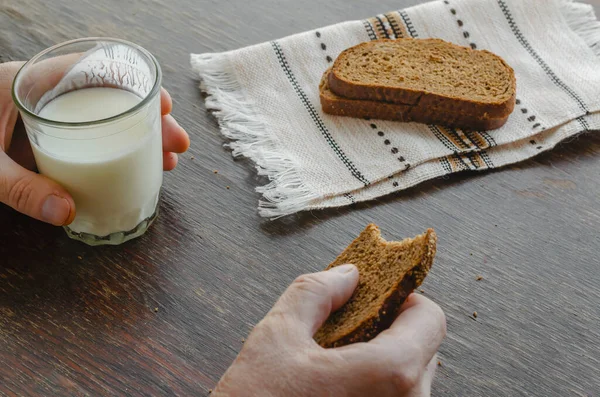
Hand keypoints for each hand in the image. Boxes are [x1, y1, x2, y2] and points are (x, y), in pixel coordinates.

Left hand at [0, 61, 189, 225]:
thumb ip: (19, 187)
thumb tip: (67, 213)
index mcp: (30, 83)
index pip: (94, 70)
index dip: (135, 86)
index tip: (163, 107)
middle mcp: (46, 96)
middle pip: (111, 99)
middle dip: (149, 122)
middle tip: (175, 145)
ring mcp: (49, 119)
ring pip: (106, 120)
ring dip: (139, 138)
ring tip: (166, 161)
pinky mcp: (45, 140)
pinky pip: (90, 139)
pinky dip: (116, 151)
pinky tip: (134, 168)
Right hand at [214, 264, 445, 396]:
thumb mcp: (277, 336)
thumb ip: (316, 293)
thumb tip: (346, 275)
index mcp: (389, 373)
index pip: (431, 318)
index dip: (403, 299)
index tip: (375, 298)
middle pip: (423, 348)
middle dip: (389, 329)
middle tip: (347, 327)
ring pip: (409, 378)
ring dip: (380, 359)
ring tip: (334, 360)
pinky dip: (374, 385)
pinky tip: (334, 385)